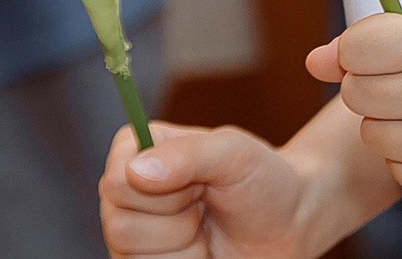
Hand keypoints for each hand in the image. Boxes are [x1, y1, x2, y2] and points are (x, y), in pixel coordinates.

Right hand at [100, 123, 314, 258]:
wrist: (284, 225)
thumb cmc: (261, 180)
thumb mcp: (234, 153)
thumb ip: (189, 153)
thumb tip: (136, 170)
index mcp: (134, 151)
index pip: (117, 183)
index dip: (162, 192)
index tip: (198, 184)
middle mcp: (124, 193)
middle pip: (120, 228)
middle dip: (179, 223)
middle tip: (204, 206)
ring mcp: (129, 234)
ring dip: (185, 249)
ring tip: (204, 230)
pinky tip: (201, 252)